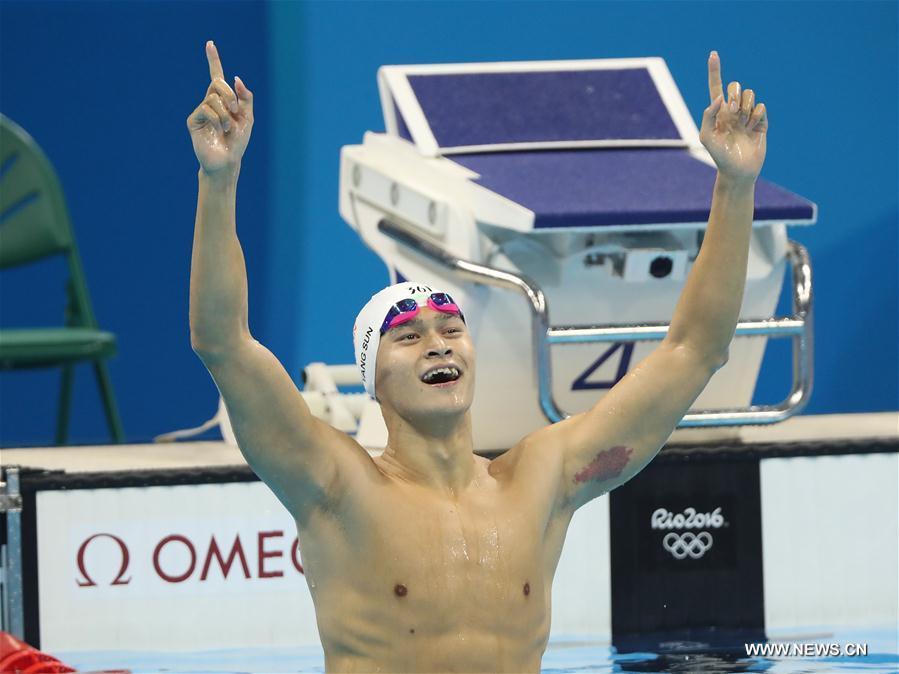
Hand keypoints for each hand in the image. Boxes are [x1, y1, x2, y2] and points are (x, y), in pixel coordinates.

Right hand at [186, 41, 253, 175]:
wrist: (227, 161)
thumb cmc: (238, 142)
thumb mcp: (248, 118)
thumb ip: (245, 98)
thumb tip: (235, 78)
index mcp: (223, 101)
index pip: (217, 77)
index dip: (213, 60)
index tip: (210, 44)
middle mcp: (210, 103)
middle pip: (218, 83)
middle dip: (230, 96)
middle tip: (235, 112)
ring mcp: (200, 111)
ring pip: (213, 98)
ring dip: (226, 113)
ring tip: (228, 127)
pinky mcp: (193, 120)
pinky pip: (206, 109)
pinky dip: (217, 119)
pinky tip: (219, 130)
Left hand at [699, 51, 766, 183]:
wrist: (738, 171)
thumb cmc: (719, 156)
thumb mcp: (707, 137)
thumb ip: (708, 115)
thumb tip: (719, 98)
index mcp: (718, 112)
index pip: (716, 87)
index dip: (715, 70)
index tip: (713, 53)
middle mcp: (733, 110)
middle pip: (735, 86)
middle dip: (735, 95)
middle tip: (733, 111)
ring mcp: (747, 115)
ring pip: (750, 94)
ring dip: (746, 107)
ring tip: (743, 123)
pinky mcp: (761, 121)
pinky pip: (761, 106)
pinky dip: (756, 115)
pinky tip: (752, 127)